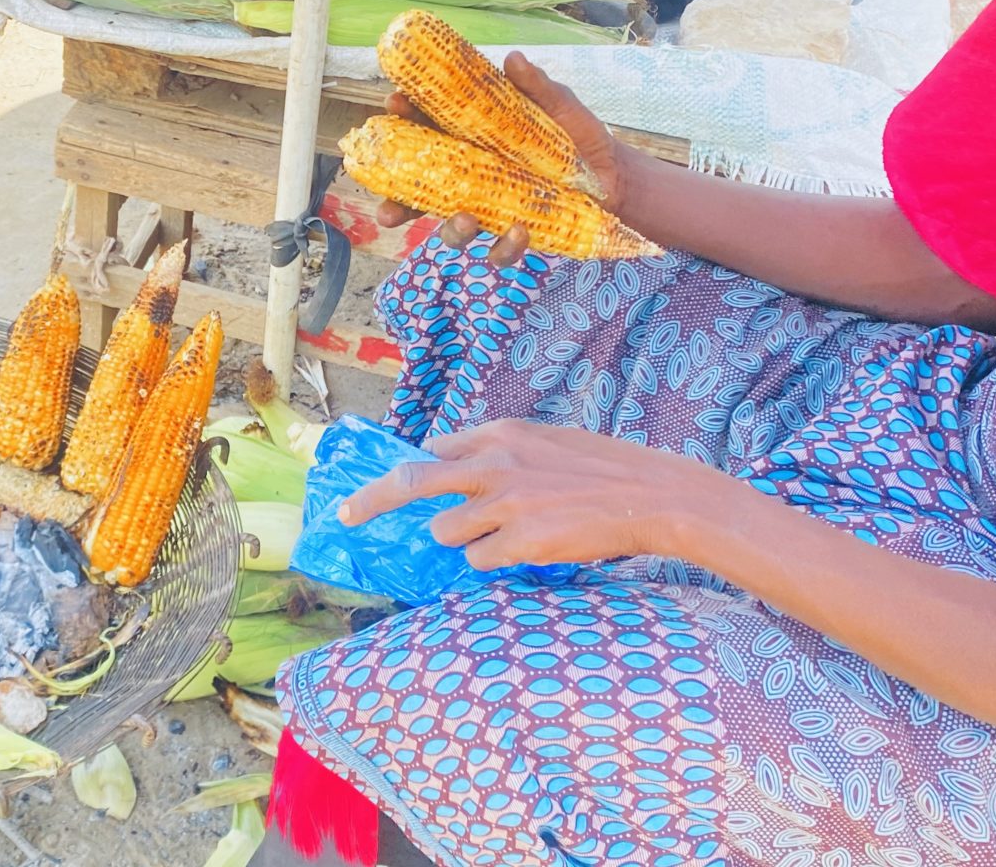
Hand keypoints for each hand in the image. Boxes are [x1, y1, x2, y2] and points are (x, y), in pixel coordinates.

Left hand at [336, 419, 750, 570]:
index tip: (377, 487)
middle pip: (410, 482)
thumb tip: (450, 466)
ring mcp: (503, 505)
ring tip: (512, 533)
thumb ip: (498, 453)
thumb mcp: (544, 443)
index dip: (408, 473)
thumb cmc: (602, 469)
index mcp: (499, 434)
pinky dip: (496, 560)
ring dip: (467, 540)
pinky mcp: (518, 542)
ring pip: (448, 533)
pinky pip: (481, 561)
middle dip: (371, 501)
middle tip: (344, 517)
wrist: (651, 495)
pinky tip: (532, 548)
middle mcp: (492, 464)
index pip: (431, 451)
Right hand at [375, 52, 635, 267]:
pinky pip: (498, 250)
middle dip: (398, 204)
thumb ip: (536, 87)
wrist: (615, 180)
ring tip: (466, 220)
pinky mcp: (514, 235)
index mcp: (472, 139)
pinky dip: (505, 245)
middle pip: (422, 192)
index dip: (405, 118)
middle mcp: (472, 177)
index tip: (394, 106)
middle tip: (387, 211)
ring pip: (452, 228)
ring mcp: (490, 209)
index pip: (427, 129)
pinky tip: (520, 231)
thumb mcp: (559, 106)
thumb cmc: (579, 138)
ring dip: (451, 229)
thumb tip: (513, 60)